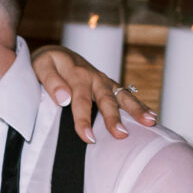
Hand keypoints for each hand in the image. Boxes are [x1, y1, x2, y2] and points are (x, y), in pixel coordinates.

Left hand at [30, 43, 155, 140]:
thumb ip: (51, 81)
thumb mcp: (41, 66)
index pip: (80, 100)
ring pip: (122, 96)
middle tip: (121, 135)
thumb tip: (64, 99)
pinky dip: (139, 106)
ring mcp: (104, 81)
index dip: (84, 120)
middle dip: (114, 117)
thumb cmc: (47, 64)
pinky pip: (126, 96)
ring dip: (136, 109)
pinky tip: (152, 117)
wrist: (56, 54)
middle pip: (106, 99)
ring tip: (150, 121)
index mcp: (76, 73)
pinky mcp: (110, 86)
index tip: (88, 138)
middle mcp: (94, 77)